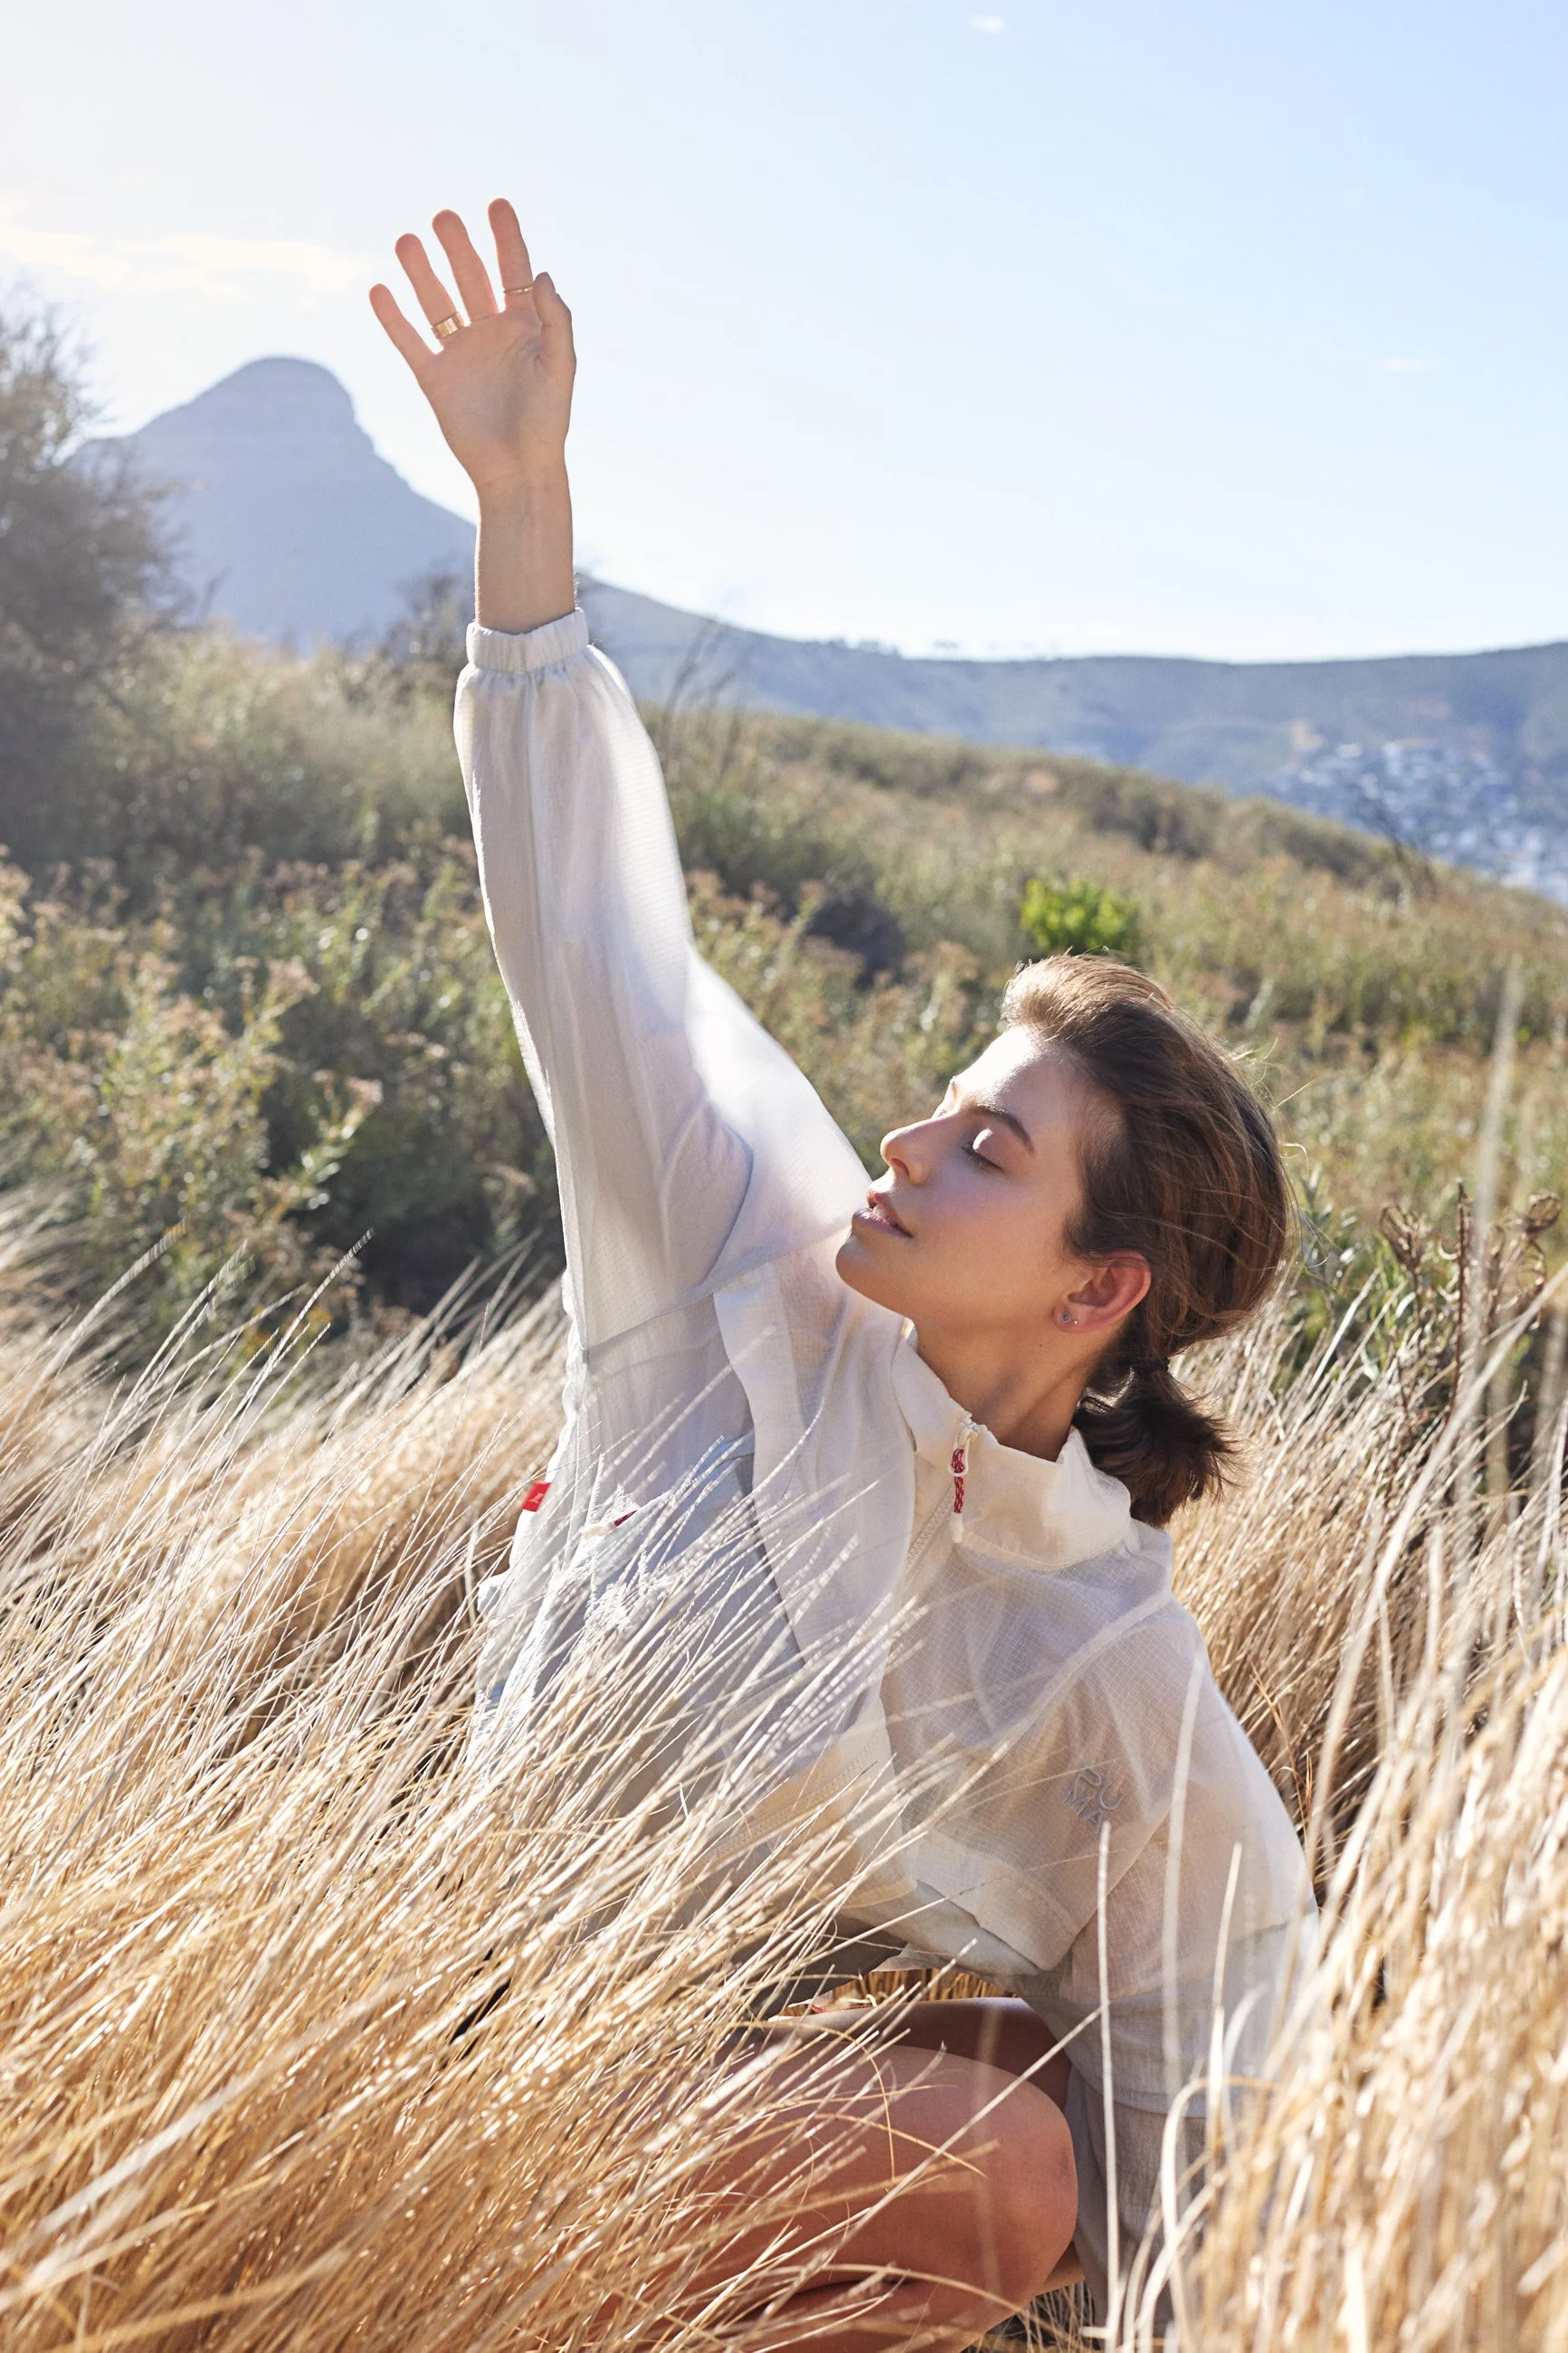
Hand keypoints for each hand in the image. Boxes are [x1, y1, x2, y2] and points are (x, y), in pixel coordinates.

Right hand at [370, 200, 574, 499]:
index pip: (513, 270)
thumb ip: (556, 319)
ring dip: (421, 272)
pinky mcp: (435, 379)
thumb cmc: (547, 423)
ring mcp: (461, 354)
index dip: (506, 237)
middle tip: (444, 217)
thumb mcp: (561, 367)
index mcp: (524, 327)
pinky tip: (379, 290)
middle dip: (458, 246)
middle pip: (470, 277)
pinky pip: (409, 341)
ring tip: (407, 240)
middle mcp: (490, 334)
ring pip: (436, 302)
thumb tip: (541, 274)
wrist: (518, 471)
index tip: (497, 204)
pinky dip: (393, 318)